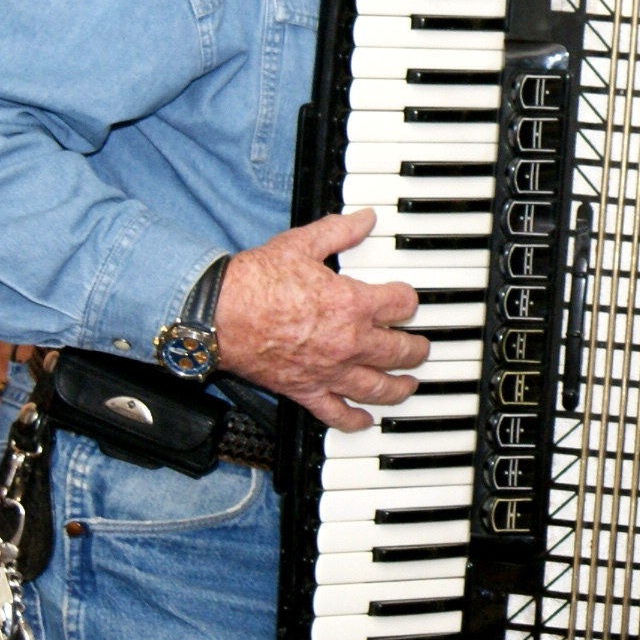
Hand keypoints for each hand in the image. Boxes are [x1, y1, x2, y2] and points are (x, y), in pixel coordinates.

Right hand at [215, 211, 428, 431]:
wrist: (218, 314)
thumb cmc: (254, 281)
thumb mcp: (302, 244)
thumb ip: (339, 231)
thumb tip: (364, 218)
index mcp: (354, 304)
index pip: (402, 304)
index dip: (409, 300)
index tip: (408, 301)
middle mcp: (349, 342)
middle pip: (400, 350)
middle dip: (416, 349)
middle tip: (422, 348)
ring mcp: (329, 370)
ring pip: (378, 387)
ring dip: (399, 387)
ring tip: (410, 385)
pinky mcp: (305, 390)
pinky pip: (336, 413)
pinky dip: (353, 420)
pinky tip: (365, 421)